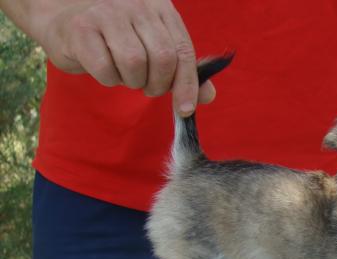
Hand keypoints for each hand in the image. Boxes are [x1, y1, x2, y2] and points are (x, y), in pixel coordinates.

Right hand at [36, 0, 213, 115]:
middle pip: (163, 58)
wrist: (65, 23)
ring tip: (124, 73)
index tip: (186, 109)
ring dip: (132, 81)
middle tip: (147, 86)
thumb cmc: (116, 40)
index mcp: (161, 8)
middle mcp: (138, 4)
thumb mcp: (154, 48)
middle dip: (158, 84)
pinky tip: (104, 69)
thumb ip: (182, 70)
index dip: (188, 84)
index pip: (184, 50)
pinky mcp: (82, 27)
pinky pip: (106, 69)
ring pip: (135, 63)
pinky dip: (108, 80)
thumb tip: (209, 96)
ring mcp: (108, 12)